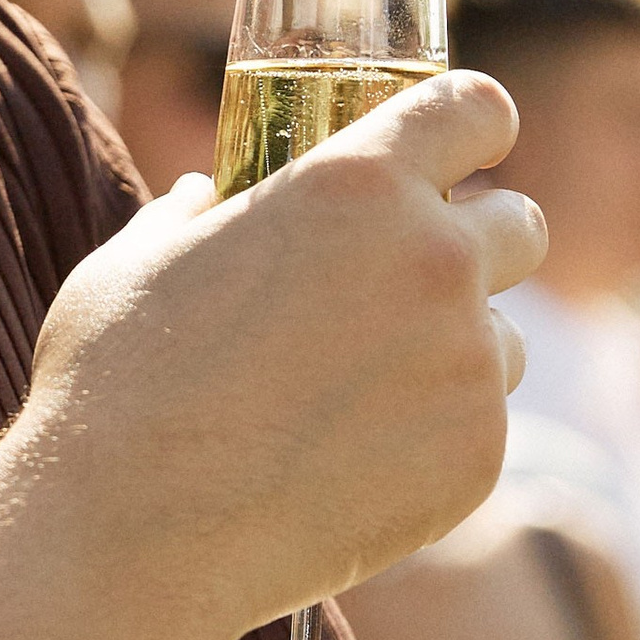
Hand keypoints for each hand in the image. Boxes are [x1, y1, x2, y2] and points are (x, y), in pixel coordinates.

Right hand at [17, 74, 546, 639]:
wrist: (135, 530)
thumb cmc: (117, 380)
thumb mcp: (138, 260)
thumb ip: (194, 215)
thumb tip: (207, 198)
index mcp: (357, 182)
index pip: (474, 109)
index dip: (475, 123)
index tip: (469, 143)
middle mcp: (435, 259)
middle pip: (522, 224)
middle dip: (478, 242)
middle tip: (410, 280)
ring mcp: (465, 363)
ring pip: (502, 338)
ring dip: (454, 350)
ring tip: (354, 391)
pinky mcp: (477, 458)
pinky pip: (478, 427)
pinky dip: (429, 437)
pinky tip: (347, 460)